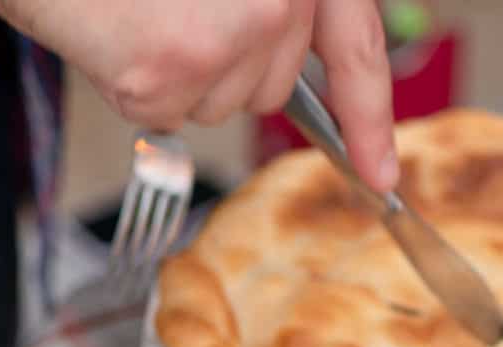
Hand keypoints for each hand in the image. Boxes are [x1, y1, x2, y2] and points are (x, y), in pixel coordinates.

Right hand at [0, 0, 399, 191]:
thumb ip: (267, 9)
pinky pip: (172, 115)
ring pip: (222, 106)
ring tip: (145, 22)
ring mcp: (225, 39)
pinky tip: (121, 40)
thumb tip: (292, 71)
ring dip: (183, 79)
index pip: (357, 48)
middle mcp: (274, 3)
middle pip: (274, 87)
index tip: (380, 174)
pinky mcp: (174, 72)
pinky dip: (142, 91)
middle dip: (231, 69)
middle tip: (179, 19)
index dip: (370, 117)